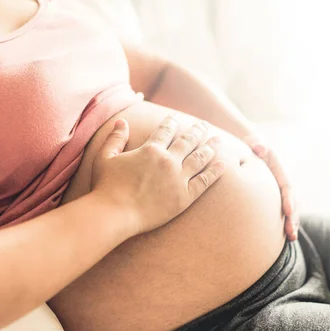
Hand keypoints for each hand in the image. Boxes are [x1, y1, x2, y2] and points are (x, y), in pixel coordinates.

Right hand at [91, 114, 225, 234]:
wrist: (115, 212)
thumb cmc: (106, 186)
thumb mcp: (105, 158)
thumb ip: (115, 138)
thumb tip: (122, 121)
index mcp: (151, 150)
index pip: (166, 131)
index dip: (172, 122)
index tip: (177, 117)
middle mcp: (168, 161)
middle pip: (188, 141)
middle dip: (197, 130)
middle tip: (204, 124)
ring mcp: (178, 178)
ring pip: (200, 158)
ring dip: (210, 147)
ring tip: (218, 140)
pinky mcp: (185, 196)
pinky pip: (205, 181)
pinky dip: (215, 172)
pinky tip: (224, 164)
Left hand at [246, 139, 298, 241]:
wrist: (250, 149)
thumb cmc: (249, 146)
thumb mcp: (253, 142)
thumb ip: (256, 144)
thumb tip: (259, 148)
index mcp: (279, 172)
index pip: (287, 187)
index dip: (289, 199)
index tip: (288, 210)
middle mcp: (282, 183)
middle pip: (292, 202)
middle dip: (293, 218)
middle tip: (291, 232)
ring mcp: (278, 193)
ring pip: (289, 210)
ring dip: (291, 224)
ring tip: (291, 238)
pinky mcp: (272, 200)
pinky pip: (279, 214)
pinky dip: (282, 225)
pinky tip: (281, 239)